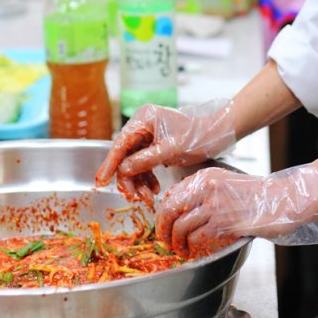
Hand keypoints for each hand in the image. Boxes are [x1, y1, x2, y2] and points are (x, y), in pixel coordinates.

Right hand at [95, 100, 234, 207]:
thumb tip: (122, 170)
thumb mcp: (170, 150)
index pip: (120, 143)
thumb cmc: (197, 137)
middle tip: (135, 197)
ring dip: (139, 182)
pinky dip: (147, 178)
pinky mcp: (155, 145)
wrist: (217, 135)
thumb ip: (145, 160)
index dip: (109, 164)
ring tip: (148, 198)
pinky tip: (154, 189)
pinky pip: (144, 164)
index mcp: (144, 119)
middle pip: (125, 155)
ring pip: (134, 163)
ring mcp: (148, 135)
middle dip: (129, 178)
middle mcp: (143, 124)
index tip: (100, 181)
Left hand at [155, 163, 317, 256]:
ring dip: (177, 243)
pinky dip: (192, 247)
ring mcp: (215, 205)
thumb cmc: (257, 195)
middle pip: (170, 210)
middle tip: (165, 241)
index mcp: (206, 176)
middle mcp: (207, 187)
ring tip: (181, 250)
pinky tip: (195, 251)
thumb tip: (180, 211)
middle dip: (163, 229)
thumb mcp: (226, 184)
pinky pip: (196, 237)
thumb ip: (204, 193)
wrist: (281, 200)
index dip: (164, 214)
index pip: (172, 194)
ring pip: (180, 226)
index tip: (165, 225)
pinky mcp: (223, 222)